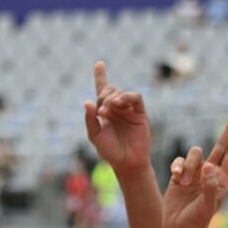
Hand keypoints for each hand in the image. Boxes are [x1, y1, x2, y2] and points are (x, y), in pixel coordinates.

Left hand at [84, 61, 151, 177]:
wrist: (127, 163)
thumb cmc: (110, 151)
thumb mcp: (95, 136)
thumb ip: (90, 119)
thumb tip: (87, 101)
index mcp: (105, 111)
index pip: (102, 90)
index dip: (101, 76)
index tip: (99, 64)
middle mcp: (117, 108)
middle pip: (110, 90)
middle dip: (103, 95)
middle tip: (101, 111)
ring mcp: (128, 110)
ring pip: (121, 92)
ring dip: (112, 97)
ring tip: (108, 110)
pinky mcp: (140, 113)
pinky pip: (135, 98)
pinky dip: (126, 97)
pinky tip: (118, 104)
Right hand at [161, 110, 227, 227]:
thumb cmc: (196, 221)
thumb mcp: (206, 206)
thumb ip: (209, 186)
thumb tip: (210, 166)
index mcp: (221, 179)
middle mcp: (210, 173)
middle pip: (221, 146)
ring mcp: (195, 173)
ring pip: (194, 154)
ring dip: (188, 165)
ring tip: (184, 183)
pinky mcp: (180, 175)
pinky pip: (179, 161)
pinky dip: (177, 166)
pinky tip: (176, 177)